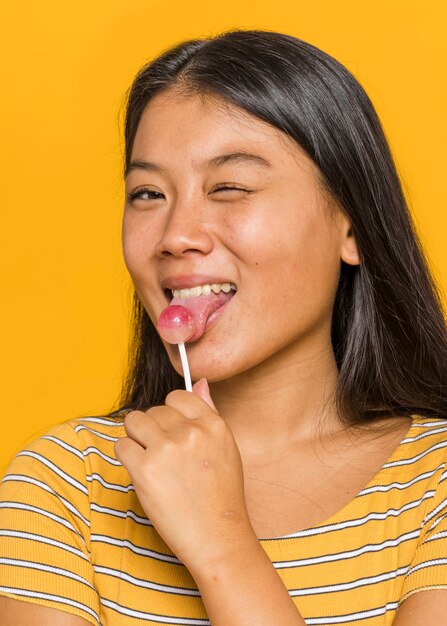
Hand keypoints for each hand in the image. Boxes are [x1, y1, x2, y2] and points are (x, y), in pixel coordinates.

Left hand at [114, 379, 255, 573]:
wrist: (218, 536)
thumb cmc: (221, 495)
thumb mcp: (226, 447)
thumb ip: (209, 412)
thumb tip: (200, 381)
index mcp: (213, 424)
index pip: (178, 397)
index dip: (170, 415)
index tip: (171, 432)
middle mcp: (191, 431)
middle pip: (154, 410)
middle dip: (152, 429)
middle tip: (162, 455)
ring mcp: (167, 449)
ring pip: (133, 422)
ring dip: (135, 438)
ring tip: (148, 459)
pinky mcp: (146, 469)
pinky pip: (121, 446)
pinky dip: (126, 457)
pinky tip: (141, 473)